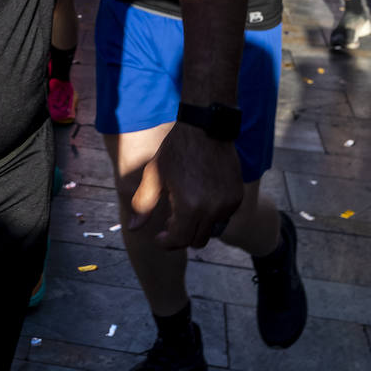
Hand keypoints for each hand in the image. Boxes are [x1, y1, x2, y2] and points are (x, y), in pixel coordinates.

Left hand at [129, 124, 242, 248]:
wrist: (205, 128)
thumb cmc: (176, 150)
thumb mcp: (154, 176)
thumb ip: (143, 205)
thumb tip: (133, 228)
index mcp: (190, 206)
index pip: (179, 239)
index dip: (166, 241)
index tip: (159, 236)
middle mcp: (213, 209)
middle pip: (196, 240)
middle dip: (181, 236)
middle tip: (169, 221)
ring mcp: (228, 204)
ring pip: (211, 230)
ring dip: (196, 226)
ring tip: (184, 209)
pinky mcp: (238, 197)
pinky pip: (223, 217)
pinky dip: (210, 215)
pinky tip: (199, 199)